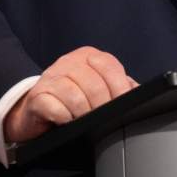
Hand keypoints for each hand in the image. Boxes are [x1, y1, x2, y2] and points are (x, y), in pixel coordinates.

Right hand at [3, 46, 137, 143]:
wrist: (37, 108)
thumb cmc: (74, 98)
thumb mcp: (99, 88)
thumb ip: (119, 87)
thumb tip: (139, 93)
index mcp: (89, 56)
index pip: (110, 66)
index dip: (120, 89)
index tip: (122, 106)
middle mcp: (69, 62)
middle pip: (94, 85)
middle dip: (102, 107)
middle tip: (103, 118)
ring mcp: (51, 76)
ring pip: (75, 96)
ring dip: (83, 114)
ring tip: (84, 120)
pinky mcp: (37, 95)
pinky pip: (54, 107)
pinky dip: (64, 117)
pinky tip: (66, 120)